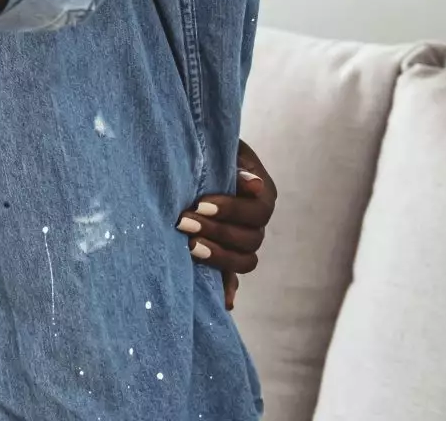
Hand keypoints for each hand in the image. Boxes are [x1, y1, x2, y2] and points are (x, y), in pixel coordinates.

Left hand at [180, 139, 277, 308]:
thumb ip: (232, 162)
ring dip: (218, 257)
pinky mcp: (226, 253)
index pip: (258, 210)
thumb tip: (252, 185)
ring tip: (188, 248)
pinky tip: (222, 302)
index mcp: (262, 193)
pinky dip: (228, 289)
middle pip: (250, 239)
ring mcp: (243, 241)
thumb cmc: (205, 145)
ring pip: (244, 261)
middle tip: (183, 223)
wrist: (193, 154)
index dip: (231, 210)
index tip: (201, 204)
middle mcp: (257, 221)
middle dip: (216, 232)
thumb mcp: (220, 146)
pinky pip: (232, 278)